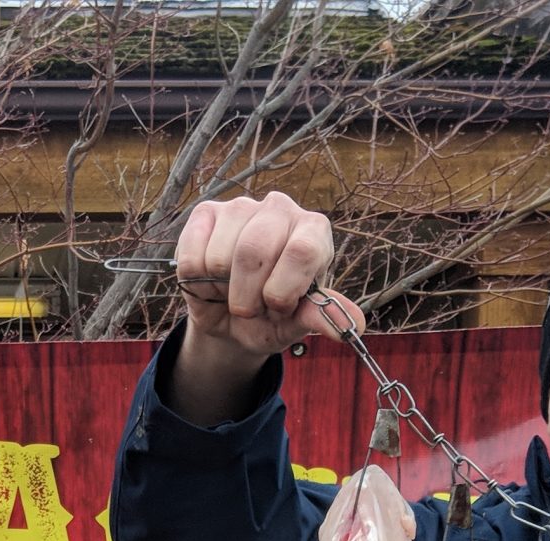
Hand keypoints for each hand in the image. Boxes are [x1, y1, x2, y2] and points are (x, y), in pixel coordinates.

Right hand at [164, 193, 365, 425]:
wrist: (232, 321)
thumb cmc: (271, 316)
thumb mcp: (296, 322)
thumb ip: (321, 317)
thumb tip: (356, 324)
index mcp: (313, 231)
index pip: (301, 250)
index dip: (283, 290)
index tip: (279, 308)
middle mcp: (280, 209)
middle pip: (255, 249)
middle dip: (248, 295)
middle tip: (251, 308)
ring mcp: (241, 207)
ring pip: (221, 256)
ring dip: (221, 290)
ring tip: (230, 291)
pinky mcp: (206, 214)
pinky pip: (193, 254)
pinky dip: (197, 281)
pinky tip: (209, 280)